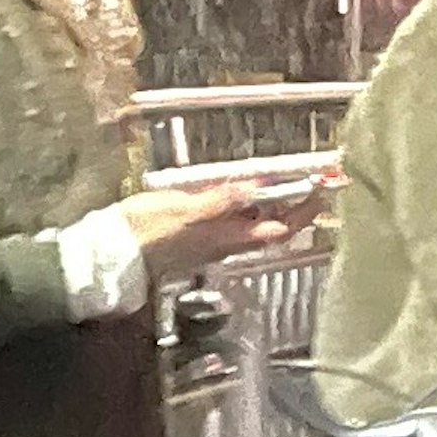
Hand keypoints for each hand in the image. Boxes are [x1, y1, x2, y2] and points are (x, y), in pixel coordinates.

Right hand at [119, 178, 325, 281]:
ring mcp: (213, 241)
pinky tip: (243, 191)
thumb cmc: (145, 233)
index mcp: (228, 237)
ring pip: (254, 224)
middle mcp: (227, 242)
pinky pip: (234, 221)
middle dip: (295, 207)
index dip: (304, 210)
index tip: (322, 189)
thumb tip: (257, 188)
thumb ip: (221, 200)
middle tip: (313, 184)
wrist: (114, 252)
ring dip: (273, 206)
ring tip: (286, 183)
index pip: (280, 228)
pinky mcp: (198, 236)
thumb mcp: (184, 210)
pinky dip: (247, 206)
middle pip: (273, 227)